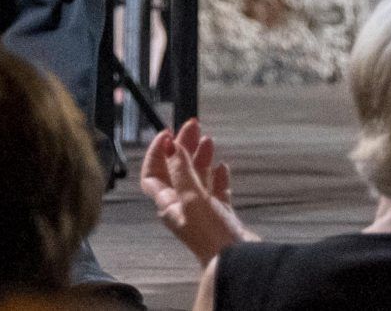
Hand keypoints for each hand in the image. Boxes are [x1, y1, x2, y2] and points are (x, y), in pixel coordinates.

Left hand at [140, 118, 254, 264]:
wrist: (236, 264)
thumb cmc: (211, 236)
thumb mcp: (192, 198)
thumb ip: (181, 171)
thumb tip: (170, 145)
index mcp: (169, 204)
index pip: (153, 173)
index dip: (157, 152)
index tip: (168, 133)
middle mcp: (183, 207)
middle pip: (177, 170)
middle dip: (183, 146)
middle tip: (193, 125)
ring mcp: (204, 212)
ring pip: (198, 178)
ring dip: (200, 158)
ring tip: (208, 140)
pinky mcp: (222, 218)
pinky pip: (218, 193)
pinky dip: (219, 178)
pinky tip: (223, 168)